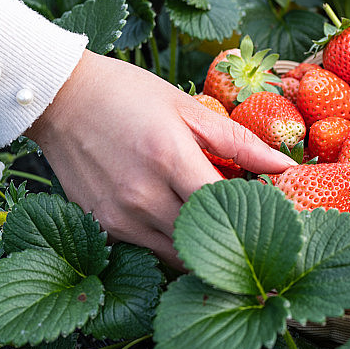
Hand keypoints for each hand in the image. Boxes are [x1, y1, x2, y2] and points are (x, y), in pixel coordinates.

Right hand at [26, 50, 295, 268]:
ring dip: (206, 243)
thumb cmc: (128, 95)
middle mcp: (143, 194)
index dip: (258, 212)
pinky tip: (183, 220)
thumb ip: (240, 142)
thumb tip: (288, 167)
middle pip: (207, 236)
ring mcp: (120, 216)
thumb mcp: (188, 108)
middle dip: (235, 233)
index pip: (227, 205)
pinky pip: (151, 249)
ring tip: (222, 223)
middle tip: (255, 221)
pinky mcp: (104, 226)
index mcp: (170, 158)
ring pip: (179, 253)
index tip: (279, 210)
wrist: (61, 99)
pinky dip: (174, 241)